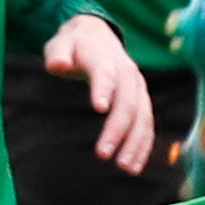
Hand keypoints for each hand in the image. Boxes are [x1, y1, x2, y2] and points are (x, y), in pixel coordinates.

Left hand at [46, 16, 155, 173]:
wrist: (97, 37)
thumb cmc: (73, 47)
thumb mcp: (60, 45)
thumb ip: (58, 54)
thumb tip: (56, 64)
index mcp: (104, 56)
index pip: (105, 72)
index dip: (103, 88)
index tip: (99, 107)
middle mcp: (126, 71)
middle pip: (127, 101)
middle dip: (118, 128)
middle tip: (103, 154)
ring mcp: (138, 87)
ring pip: (142, 115)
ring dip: (135, 142)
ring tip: (124, 167)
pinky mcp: (142, 100)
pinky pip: (147, 123)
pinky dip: (144, 145)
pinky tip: (135, 166)